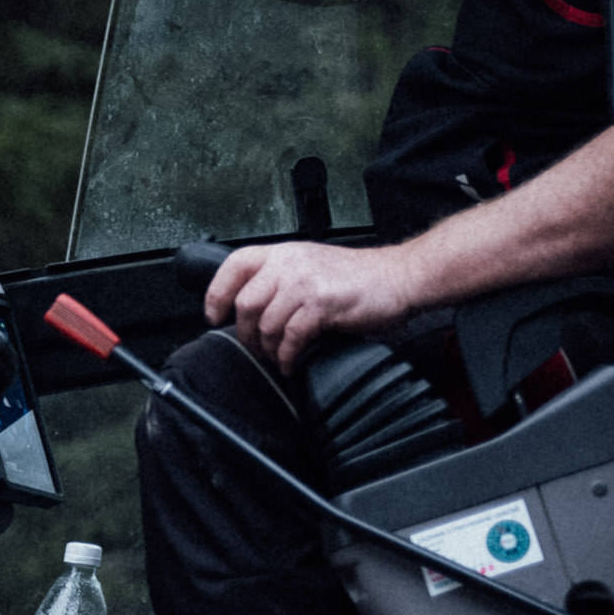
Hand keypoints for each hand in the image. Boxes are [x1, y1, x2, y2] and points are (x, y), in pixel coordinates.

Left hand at [205, 227, 422, 362]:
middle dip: (245, 334)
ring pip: (266, 323)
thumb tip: (252, 312)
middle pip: (245, 303)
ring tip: (277, 357)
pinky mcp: (322, 305)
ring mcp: (305, 283)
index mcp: (284, 253)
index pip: (235, 265)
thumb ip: (281, 281)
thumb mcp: (312, 267)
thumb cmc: (359, 277)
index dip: (217, 293)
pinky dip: (287, 356)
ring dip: (267, 349)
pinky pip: (291, 337)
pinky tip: (292, 362)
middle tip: (255, 349)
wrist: (399, 277)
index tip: (214, 315)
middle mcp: (290, 264)